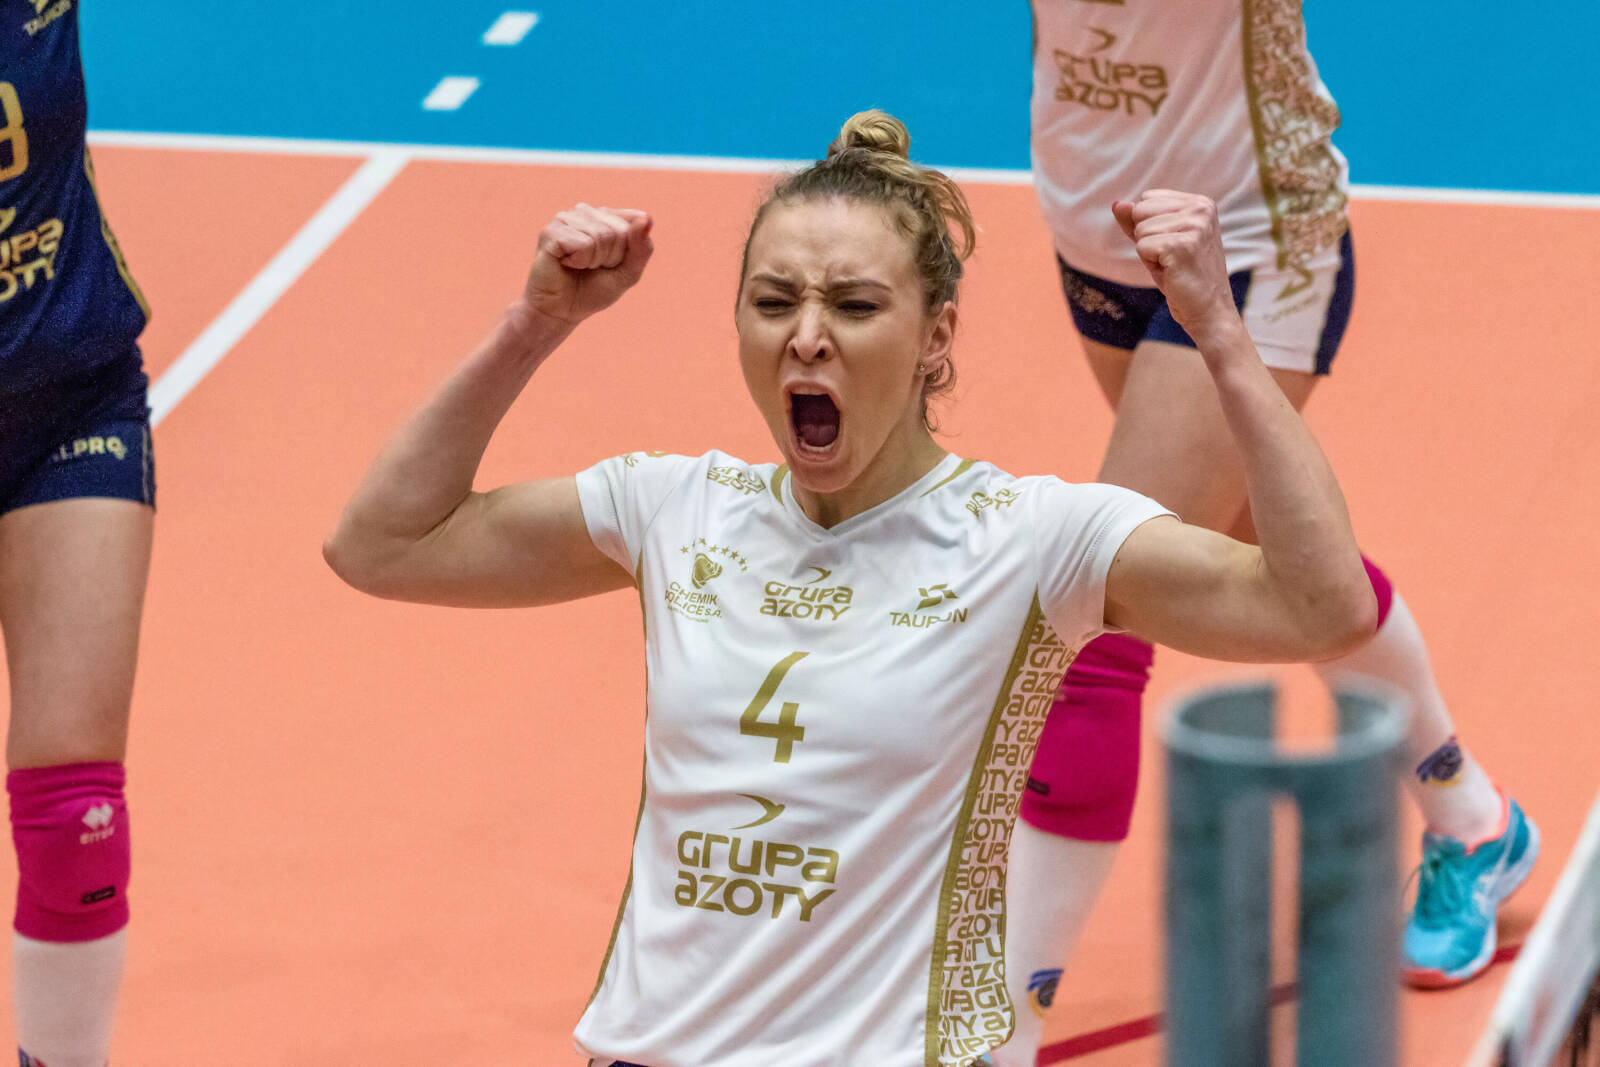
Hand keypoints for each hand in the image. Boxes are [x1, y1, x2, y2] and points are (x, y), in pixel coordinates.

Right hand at [518, 204, 653, 330]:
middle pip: (619, 231)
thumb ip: (642, 247)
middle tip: (591, 268)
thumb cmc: (593, 290)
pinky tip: (566, 264)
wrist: (561, 312)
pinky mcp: (551, 232)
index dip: (628, 253)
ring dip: (594, 261)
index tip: (610, 264)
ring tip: (578, 266)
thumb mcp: (628, 272)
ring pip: (601, 236)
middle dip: (611, 258)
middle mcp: (584, 211)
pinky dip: (579, 261)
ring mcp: (565, 218)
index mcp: (605, 215)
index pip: (636, 223)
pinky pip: (583, 244)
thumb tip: (646, 218)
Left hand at [1112, 191, 1236, 341]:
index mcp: (1200, 203)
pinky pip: (1141, 246)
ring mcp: (1194, 226)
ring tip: (1172, 265)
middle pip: (1140, 210)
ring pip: (1140, 230)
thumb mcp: (1159, 241)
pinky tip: (1171, 272)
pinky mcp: (1182, 245)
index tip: (1173, 246)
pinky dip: (1150, 264)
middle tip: (1171, 257)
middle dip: (1147, 238)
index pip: (1147, 198)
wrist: (1208, 310)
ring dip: (1149, 253)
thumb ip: (1138, 220)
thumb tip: (1118, 204)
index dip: (1150, 226)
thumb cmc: (1183, 276)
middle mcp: (1201, 209)